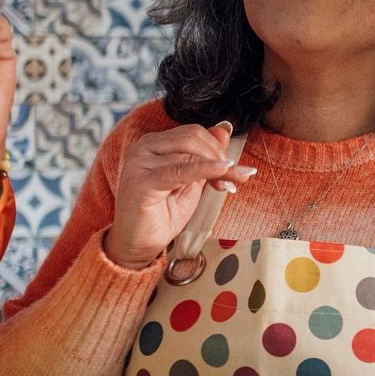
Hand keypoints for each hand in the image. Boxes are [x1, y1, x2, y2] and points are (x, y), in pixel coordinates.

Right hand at [103, 121, 256, 268]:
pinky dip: (205, 169)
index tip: (235, 168)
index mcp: (153, 144)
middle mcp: (143, 148)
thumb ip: (204, 157)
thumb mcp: (191, 181)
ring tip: (228, 185)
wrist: (138, 244)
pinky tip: (222, 171)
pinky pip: (180, 170)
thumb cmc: (162, 214)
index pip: (193, 134)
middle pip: (192, 138)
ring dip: (217, 168)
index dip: (218, 148)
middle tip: (236, 177)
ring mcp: (139, 163)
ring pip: (189, 154)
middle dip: (220, 156)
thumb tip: (224, 131)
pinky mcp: (141, 182)